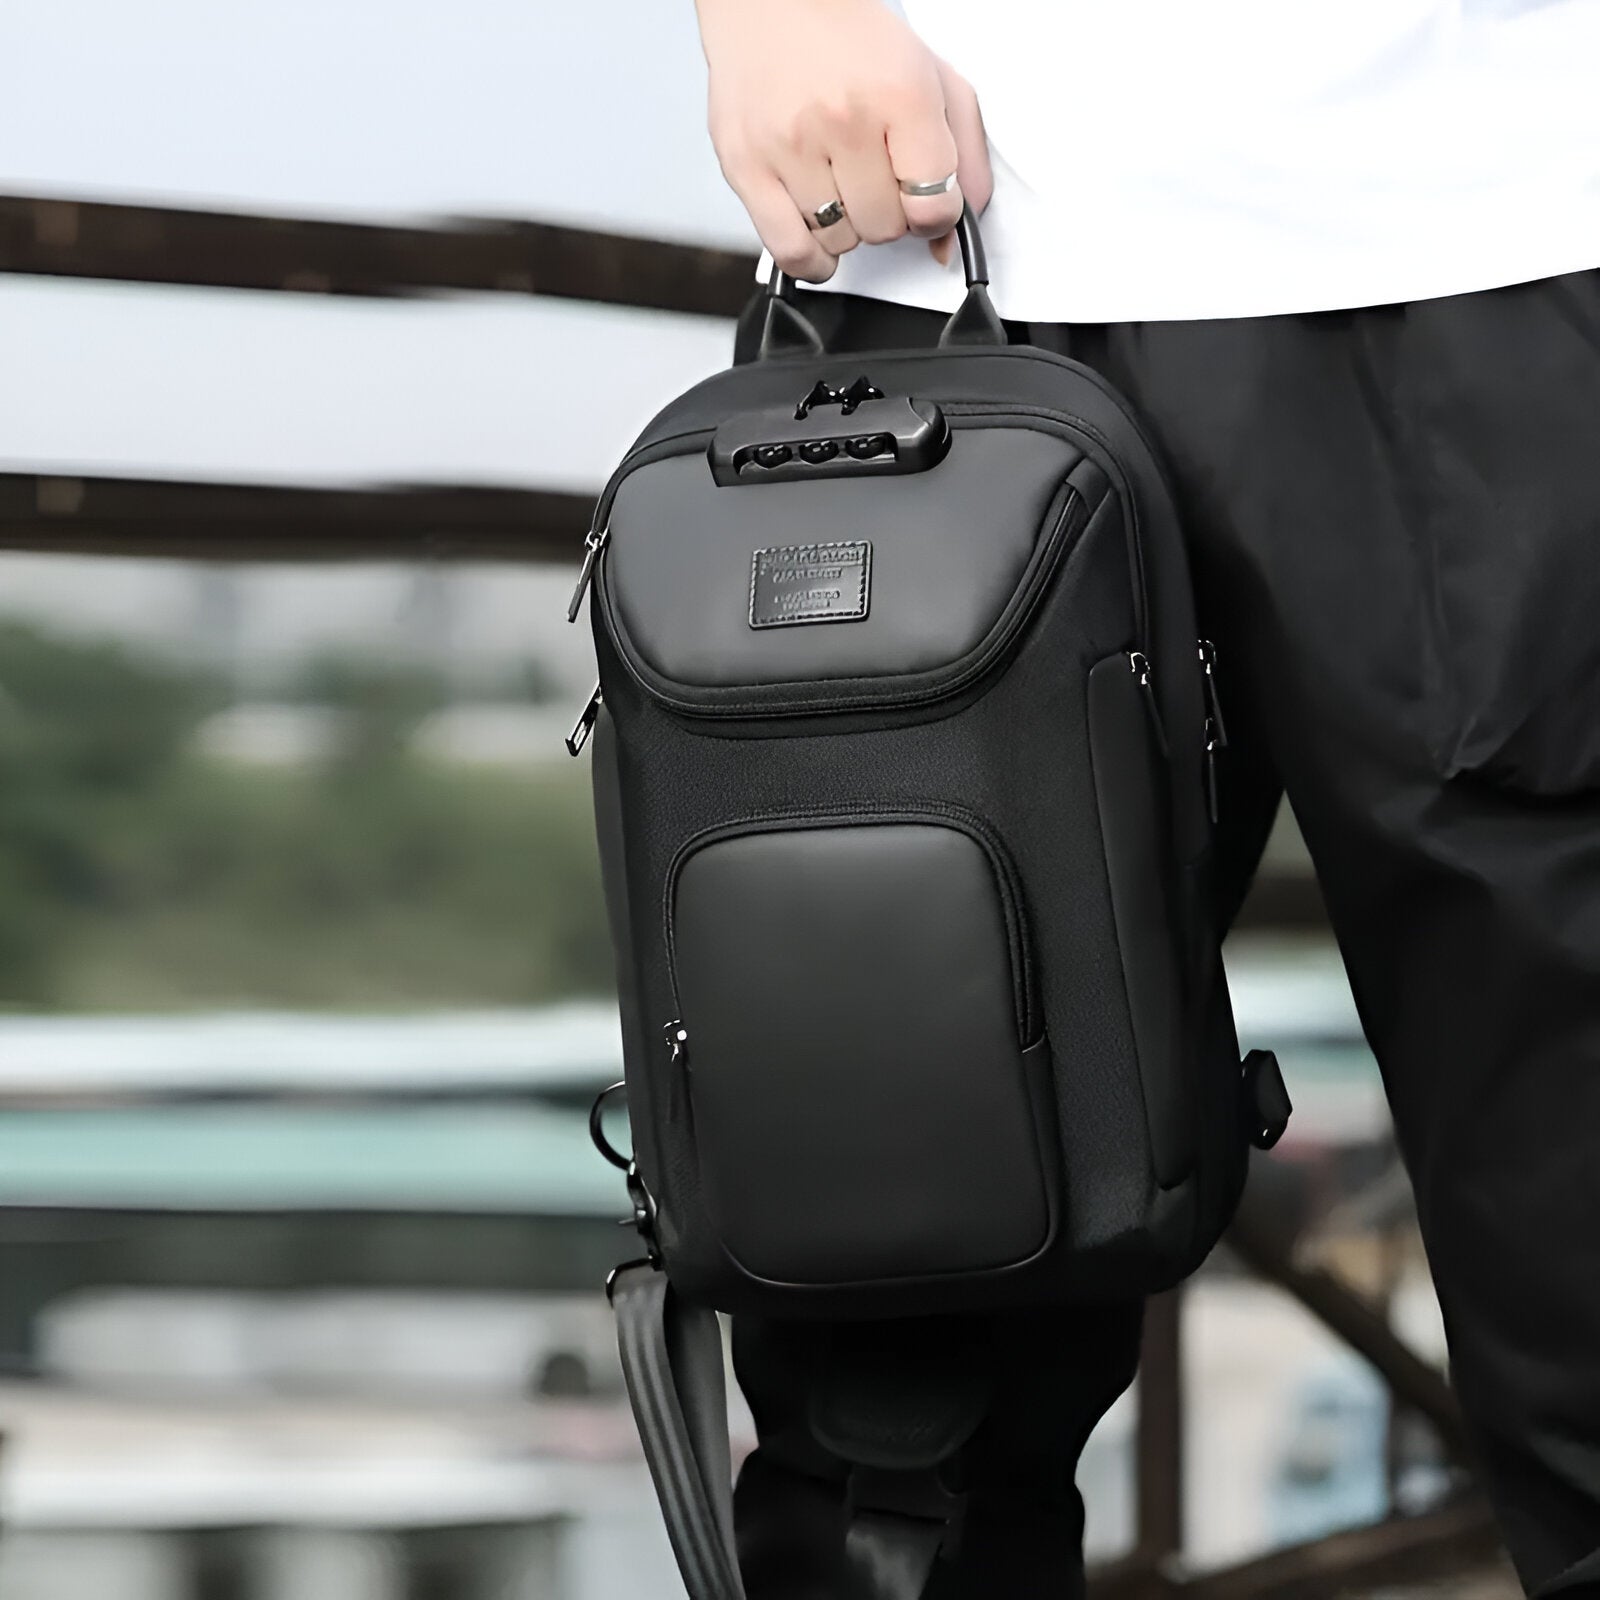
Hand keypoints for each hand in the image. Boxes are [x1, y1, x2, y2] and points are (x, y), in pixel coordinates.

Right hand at [696, 0, 991, 281]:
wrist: (774, 2)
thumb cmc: (849, 41)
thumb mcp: (931, 79)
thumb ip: (963, 157)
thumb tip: (950, 238)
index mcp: (899, 94)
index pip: (933, 204)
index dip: (935, 213)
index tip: (924, 200)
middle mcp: (843, 120)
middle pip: (886, 228)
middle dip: (889, 214)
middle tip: (876, 180)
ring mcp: (790, 146)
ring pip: (841, 242)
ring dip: (847, 226)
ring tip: (839, 184)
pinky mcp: (746, 166)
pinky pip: (790, 252)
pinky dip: (811, 259)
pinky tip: (818, 238)